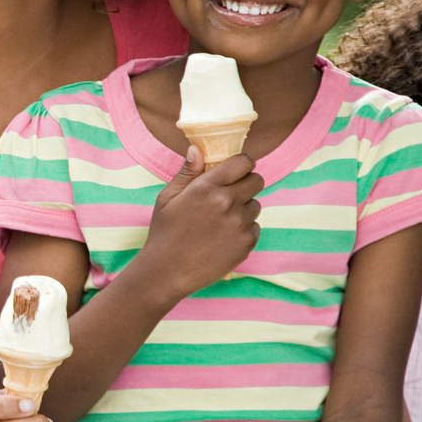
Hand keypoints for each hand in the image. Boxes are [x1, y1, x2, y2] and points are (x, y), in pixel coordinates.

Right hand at [130, 148, 262, 301]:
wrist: (168, 272)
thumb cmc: (164, 232)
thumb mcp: (167, 198)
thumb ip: (186, 173)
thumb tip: (197, 149)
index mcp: (207, 187)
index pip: (243, 162)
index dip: (242, 163)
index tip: (237, 169)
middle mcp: (227, 203)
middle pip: (257, 180)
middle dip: (246, 183)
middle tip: (230, 194)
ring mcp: (240, 224)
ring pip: (256, 205)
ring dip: (244, 208)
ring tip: (221, 220)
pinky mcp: (247, 243)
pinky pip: (255, 227)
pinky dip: (244, 229)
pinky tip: (223, 237)